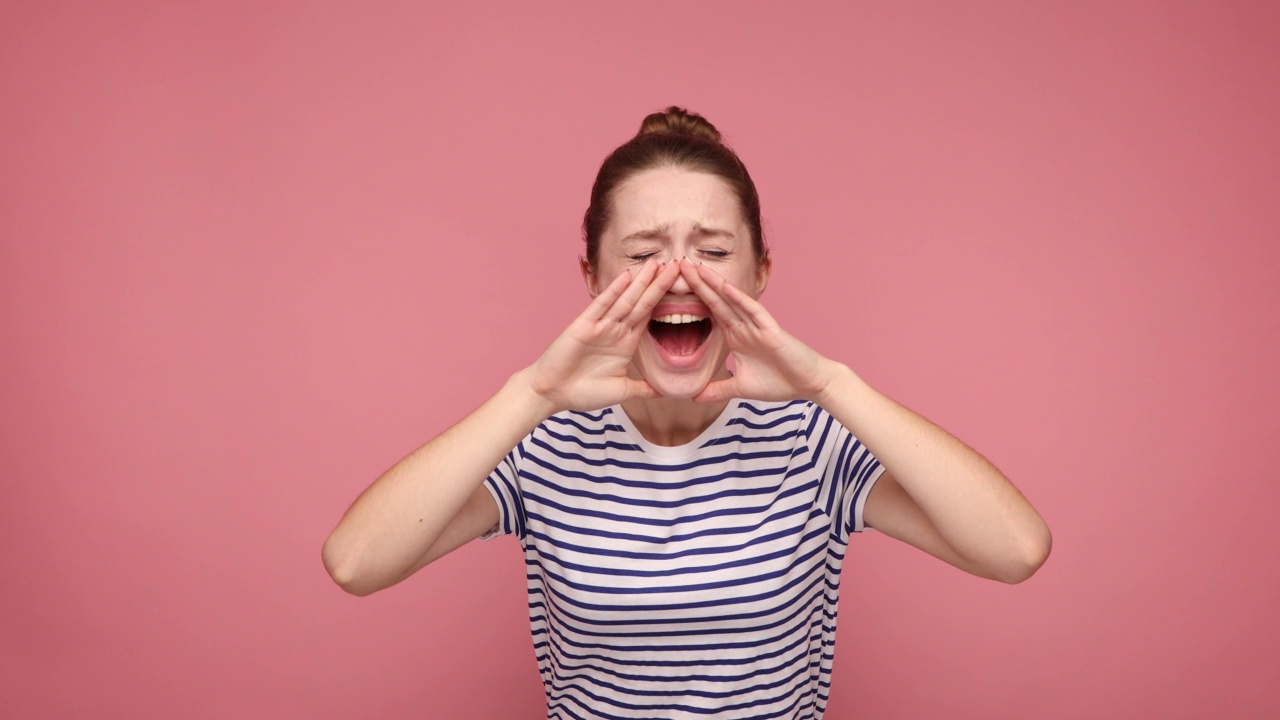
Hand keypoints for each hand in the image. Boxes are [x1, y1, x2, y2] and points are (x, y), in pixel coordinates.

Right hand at [525, 259, 681, 412]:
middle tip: (677, 264)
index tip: (683, 286)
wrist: (553, 393)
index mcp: (626, 343)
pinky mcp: (584, 325)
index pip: (650, 316)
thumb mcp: (622, 391)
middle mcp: (616, 330)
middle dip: (659, 285)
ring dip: (641, 282)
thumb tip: (667, 392)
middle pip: (642, 303)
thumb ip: (644, 389)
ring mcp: (600, 326)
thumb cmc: (584, 393)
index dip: (666, 301)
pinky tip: (627, 276)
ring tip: (657, 263)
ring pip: (626, 300)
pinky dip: (614, 291)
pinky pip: (602, 305)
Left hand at [678, 259, 836, 403]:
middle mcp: (744, 326)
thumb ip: (718, 390)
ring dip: (713, 284)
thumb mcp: (740, 389)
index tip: (670, 290)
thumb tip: (694, 397)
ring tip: (695, 267)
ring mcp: (757, 325)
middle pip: (716, 301)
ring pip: (731, 300)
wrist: (809, 384)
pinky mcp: (771, 329)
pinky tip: (725, 287)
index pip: (709, 314)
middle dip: (697, 284)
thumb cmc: (780, 382)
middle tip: (677, 264)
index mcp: (736, 336)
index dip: (691, 301)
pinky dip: (739, 299)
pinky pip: (753, 310)